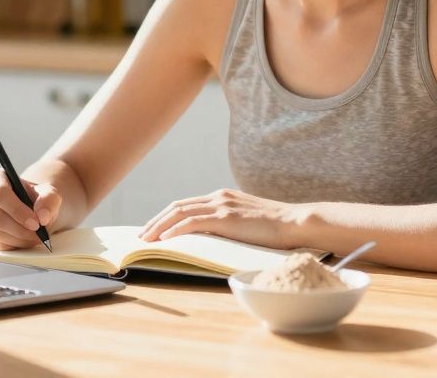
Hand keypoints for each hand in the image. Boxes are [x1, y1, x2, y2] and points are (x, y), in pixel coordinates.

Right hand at [0, 167, 61, 250]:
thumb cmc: (37, 198)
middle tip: (38, 235)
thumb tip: (42, 216)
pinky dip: (12, 245)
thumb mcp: (49, 194)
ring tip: (35, 238)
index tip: (36, 223)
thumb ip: (49, 201)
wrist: (30, 207)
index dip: (17, 210)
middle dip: (20, 229)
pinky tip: (24, 240)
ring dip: (18, 239)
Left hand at [138, 188, 301, 249]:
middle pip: (177, 206)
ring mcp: (221, 205)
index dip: (166, 216)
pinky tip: (164, 239)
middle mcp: (218, 197)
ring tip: (146, 240)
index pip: (186, 205)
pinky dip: (175, 230)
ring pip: (180, 212)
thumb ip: (230, 224)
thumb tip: (213, 238)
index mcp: (222, 197)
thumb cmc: (276, 228)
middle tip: (142, 236)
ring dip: (159, 226)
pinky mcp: (226, 217)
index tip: (153, 229)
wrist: (295, 222)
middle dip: (156, 221)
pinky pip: (192, 222)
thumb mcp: (247, 222)